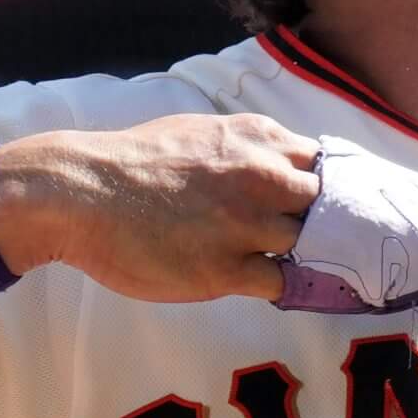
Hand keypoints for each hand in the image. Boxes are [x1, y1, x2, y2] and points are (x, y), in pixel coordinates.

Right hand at [0, 113, 319, 301]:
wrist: (82, 192)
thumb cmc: (136, 161)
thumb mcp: (203, 131)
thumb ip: (249, 148)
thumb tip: (282, 165)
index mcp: (258, 139)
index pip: (328, 164)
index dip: (336, 188)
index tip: (335, 205)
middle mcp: (263, 177)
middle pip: (331, 207)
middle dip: (333, 224)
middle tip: (327, 242)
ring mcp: (247, 225)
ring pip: (312, 247)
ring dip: (309, 258)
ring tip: (299, 266)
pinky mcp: (227, 270)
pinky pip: (281, 283)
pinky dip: (283, 286)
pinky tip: (271, 284)